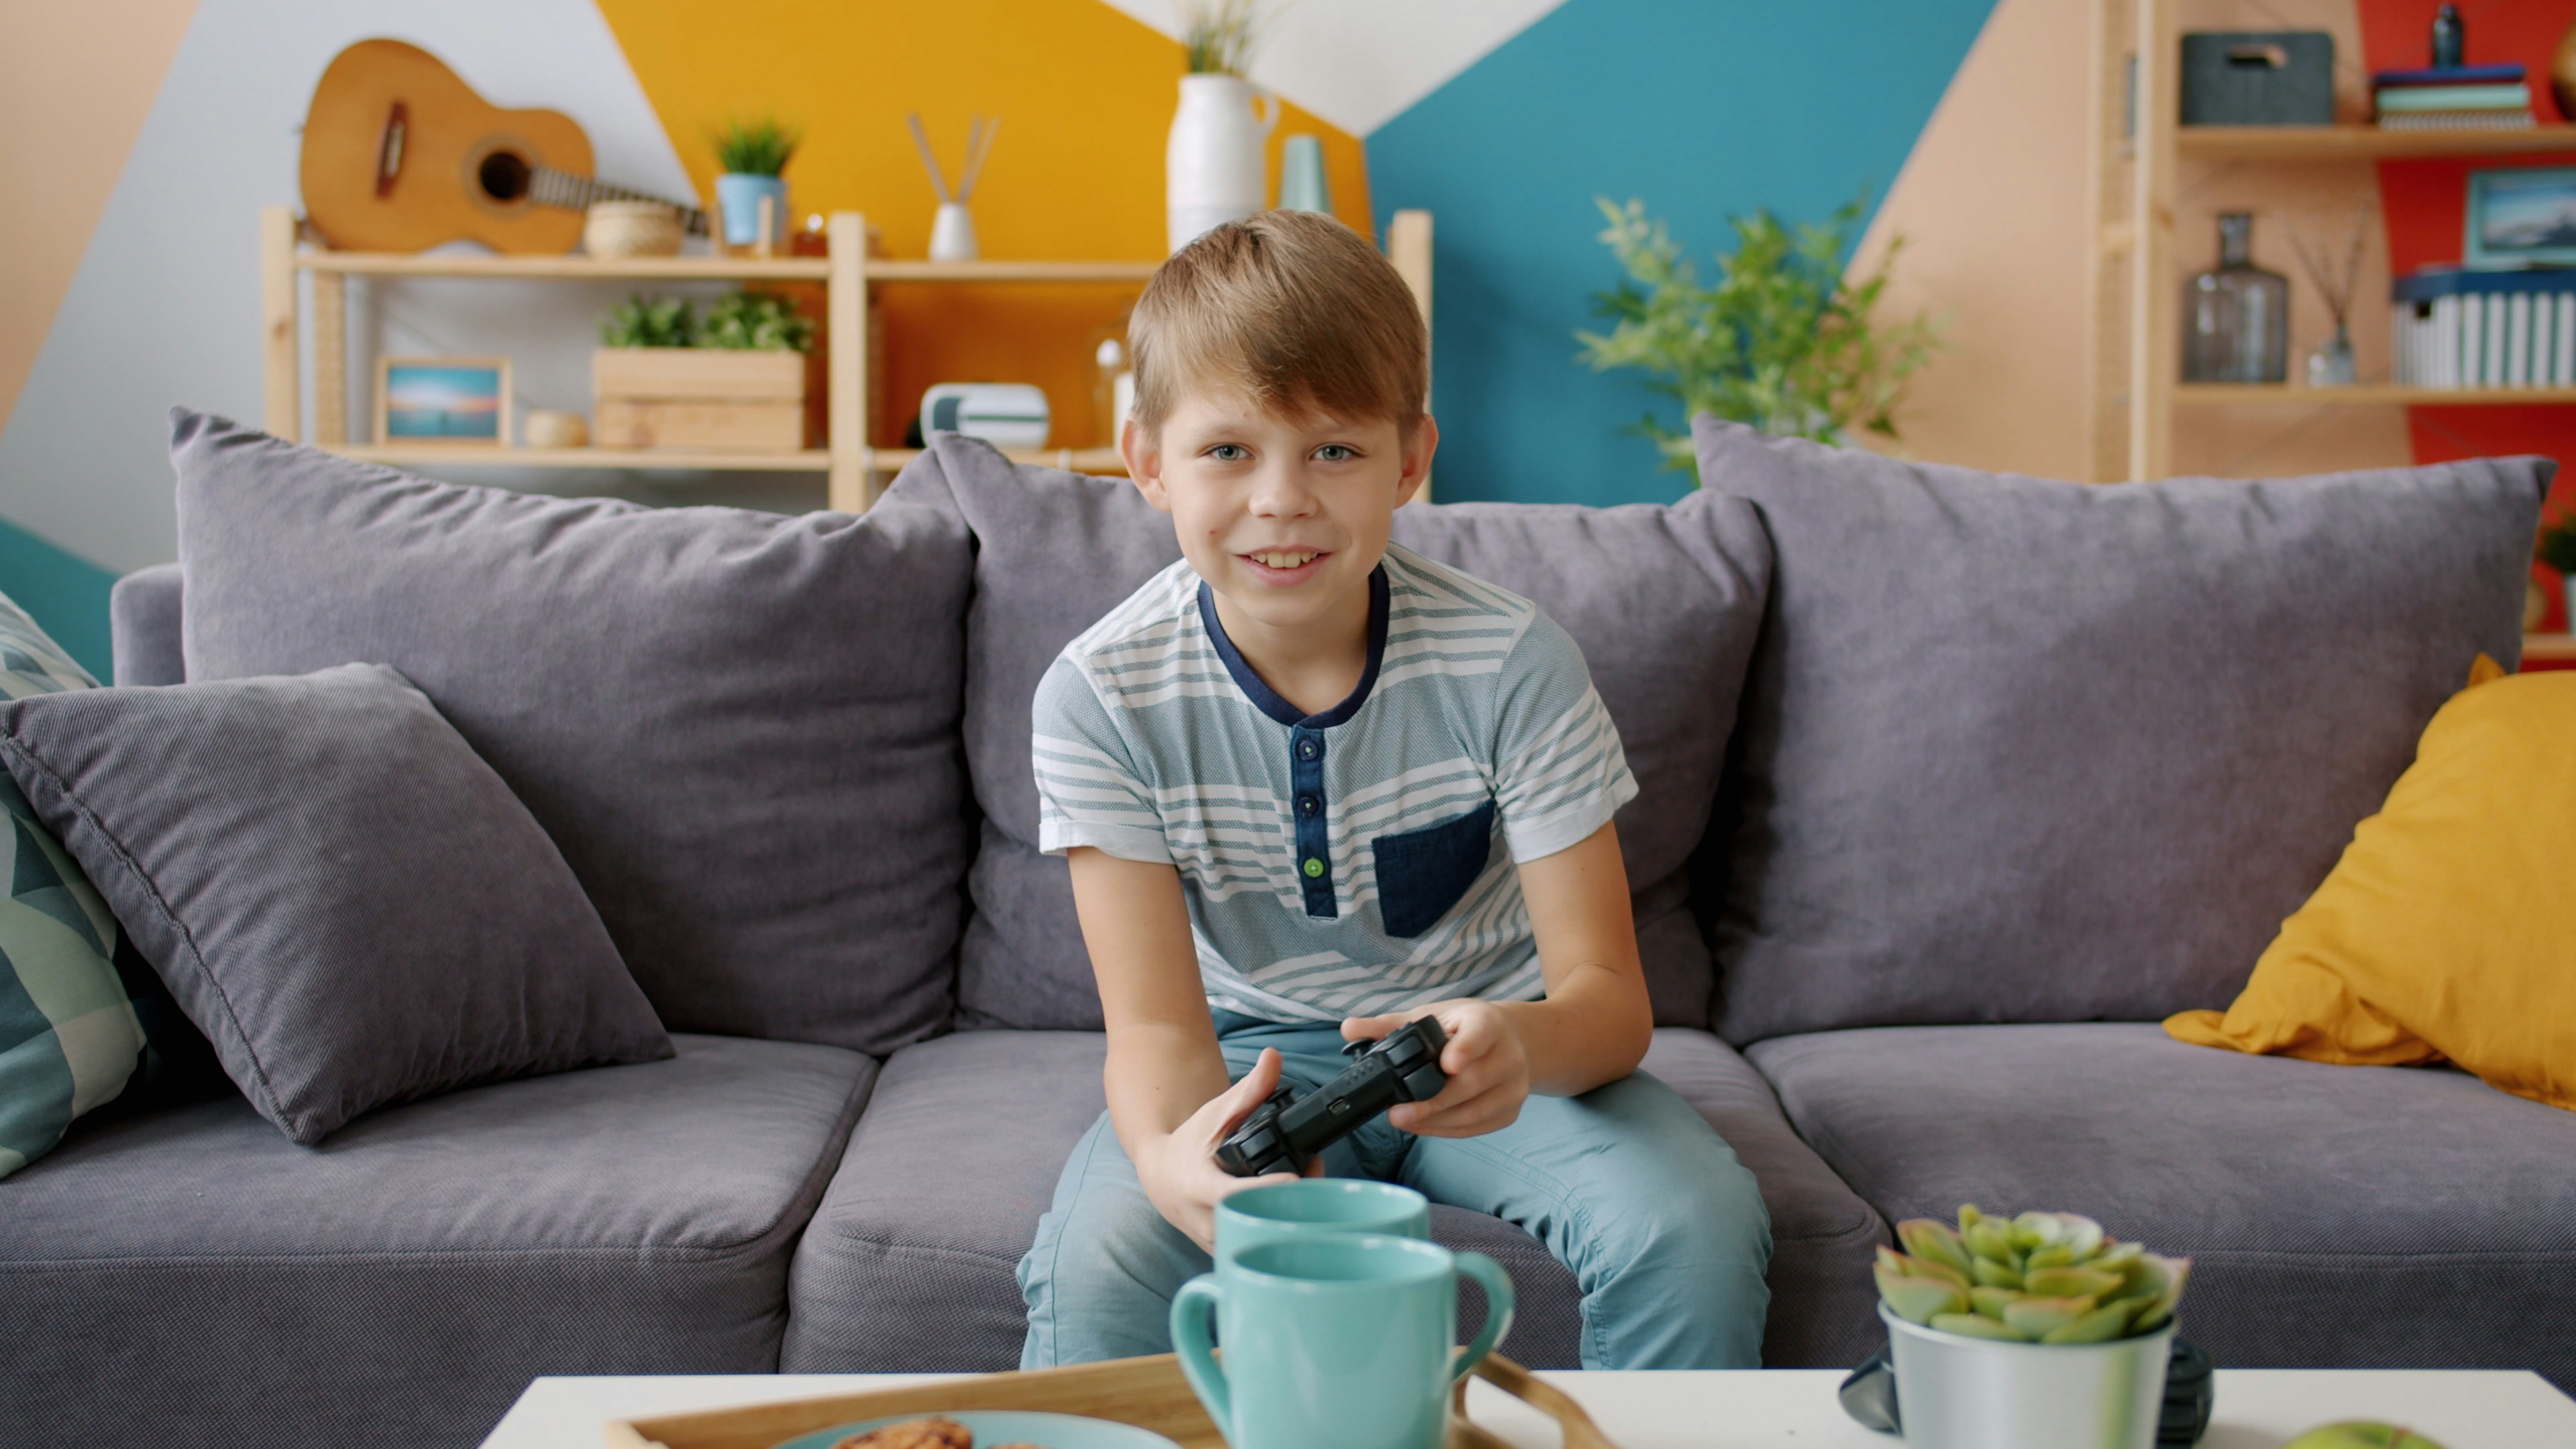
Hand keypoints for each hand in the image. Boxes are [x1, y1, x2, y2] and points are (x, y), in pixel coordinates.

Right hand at [1132, 1047, 1311, 1251]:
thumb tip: (1274, 1057)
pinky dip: (1281, 1230)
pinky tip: (1299, 1208)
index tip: (1295, 1180)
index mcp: (1199, 1186)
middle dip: (1294, 1201)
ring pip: (1261, 1240)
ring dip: (1291, 1217)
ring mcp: (1216, 1241)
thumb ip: (1249, 1090)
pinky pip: (1258, 1248)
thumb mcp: (1216, 1114)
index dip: (1265, 1189)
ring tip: (1313, 1186)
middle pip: (1256, 1220)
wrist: (1161, 1178)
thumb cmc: (1190, 1143)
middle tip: (1317, 1171)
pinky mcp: (1225, 1251)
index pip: (1233, 1195)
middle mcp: (1206, 1220)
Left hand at [1340, 1001, 1530, 1138]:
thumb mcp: (1430, 1017)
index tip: (1447, 1064)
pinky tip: (1423, 1126)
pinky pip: (1477, 1127)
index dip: (1465, 1050)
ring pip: (1475, 1111)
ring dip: (1436, 1121)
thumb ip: (1389, 1025)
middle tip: (1397, 1112)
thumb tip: (1348, 1028)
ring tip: (1404, 1121)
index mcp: (1487, 1022)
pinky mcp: (1511, 1111)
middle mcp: (1509, 1054)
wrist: (1509, 1041)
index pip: (1480, 1035)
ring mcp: (1514, 1086)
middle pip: (1473, 1082)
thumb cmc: (1462, 1027)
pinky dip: (1447, 1130)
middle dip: (1433, 1101)